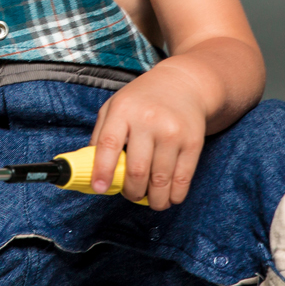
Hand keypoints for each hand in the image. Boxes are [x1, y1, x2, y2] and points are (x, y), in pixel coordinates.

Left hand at [88, 68, 209, 210]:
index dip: (103, 170)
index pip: (109, 144)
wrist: (183, 84)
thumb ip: (101, 135)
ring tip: (151, 202)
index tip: (100, 188)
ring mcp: (172, 132)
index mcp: (123, 110)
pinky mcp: (193, 142)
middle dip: (131, 192)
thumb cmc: (141, 100)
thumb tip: (91, 169)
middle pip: (137, 170)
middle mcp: (148, 120)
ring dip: (154, 200)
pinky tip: (169, 197)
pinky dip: (175, 195)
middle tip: (131, 195)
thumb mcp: (114, 106)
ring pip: (160, 180)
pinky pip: (182, 178)